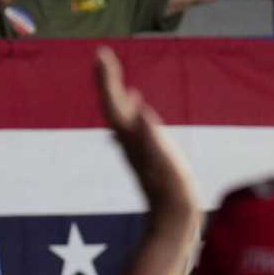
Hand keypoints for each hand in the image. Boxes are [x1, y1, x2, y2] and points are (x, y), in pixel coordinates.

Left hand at [96, 48, 197, 216]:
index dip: (107, 79)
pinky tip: (137, 102)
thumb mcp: (165, 163)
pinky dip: (132, 107)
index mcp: (132, 139)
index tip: (101, 54)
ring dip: (116, 90)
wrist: (172, 220)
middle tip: (102, 54)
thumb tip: (140, 110)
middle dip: (107, 78)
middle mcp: (129, 141)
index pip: (113, 103)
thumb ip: (152, 136)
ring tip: (113, 72)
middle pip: (112, 104)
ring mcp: (137, 146)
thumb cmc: (173, 192)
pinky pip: (134, 123)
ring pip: (121, 112)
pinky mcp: (148, 152)